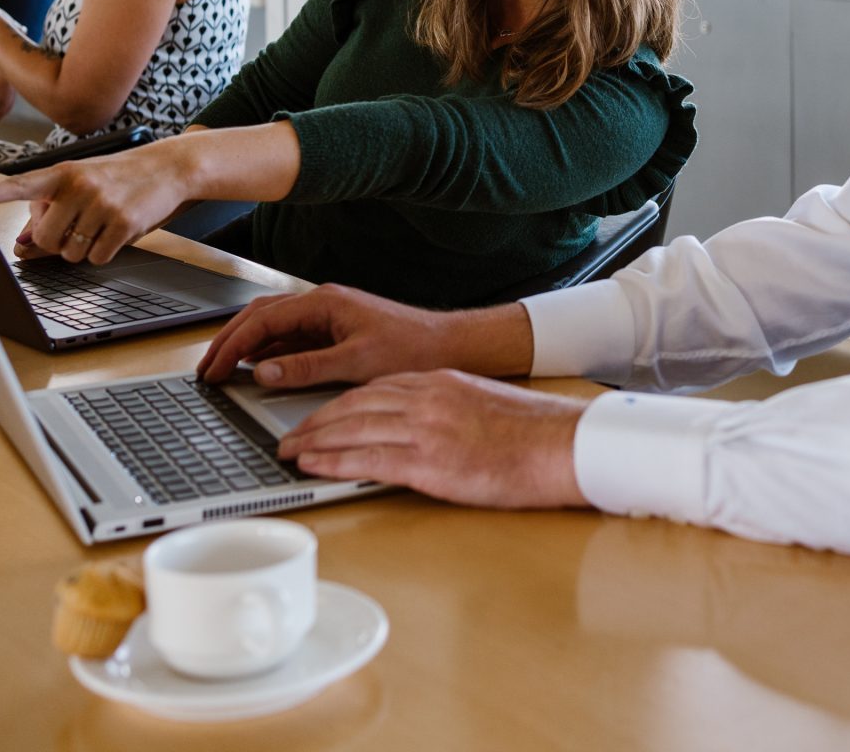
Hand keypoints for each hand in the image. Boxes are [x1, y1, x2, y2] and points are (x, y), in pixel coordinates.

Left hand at [0, 150, 186, 263]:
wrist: (166, 168)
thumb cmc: (117, 178)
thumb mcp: (80, 184)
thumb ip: (49, 211)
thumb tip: (23, 246)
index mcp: (60, 174)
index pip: (19, 186)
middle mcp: (78, 185)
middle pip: (44, 238)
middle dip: (57, 243)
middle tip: (75, 228)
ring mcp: (101, 203)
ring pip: (70, 252)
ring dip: (82, 249)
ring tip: (100, 225)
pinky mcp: (124, 222)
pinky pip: (97, 257)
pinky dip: (104, 252)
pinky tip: (116, 231)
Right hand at [197, 285, 533, 387]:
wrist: (447, 345)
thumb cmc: (411, 348)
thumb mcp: (356, 362)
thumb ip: (307, 367)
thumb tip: (263, 372)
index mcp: (324, 302)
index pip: (261, 319)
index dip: (231, 345)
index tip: (213, 369)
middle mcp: (321, 303)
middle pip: (259, 316)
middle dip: (229, 342)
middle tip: (206, 370)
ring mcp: (327, 315)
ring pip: (272, 324)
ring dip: (245, 345)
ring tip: (223, 369)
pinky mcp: (334, 329)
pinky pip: (290, 336)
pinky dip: (267, 351)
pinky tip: (257, 368)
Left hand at [281, 370, 588, 509]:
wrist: (561, 444)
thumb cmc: (532, 432)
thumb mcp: (482, 402)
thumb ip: (447, 406)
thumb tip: (423, 424)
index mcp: (439, 382)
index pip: (375, 388)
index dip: (339, 404)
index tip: (319, 416)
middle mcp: (426, 399)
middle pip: (354, 405)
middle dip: (315, 421)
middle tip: (289, 436)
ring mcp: (425, 429)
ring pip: (352, 429)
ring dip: (313, 441)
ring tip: (289, 453)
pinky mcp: (429, 462)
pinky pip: (367, 460)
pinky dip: (333, 462)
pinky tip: (312, 467)